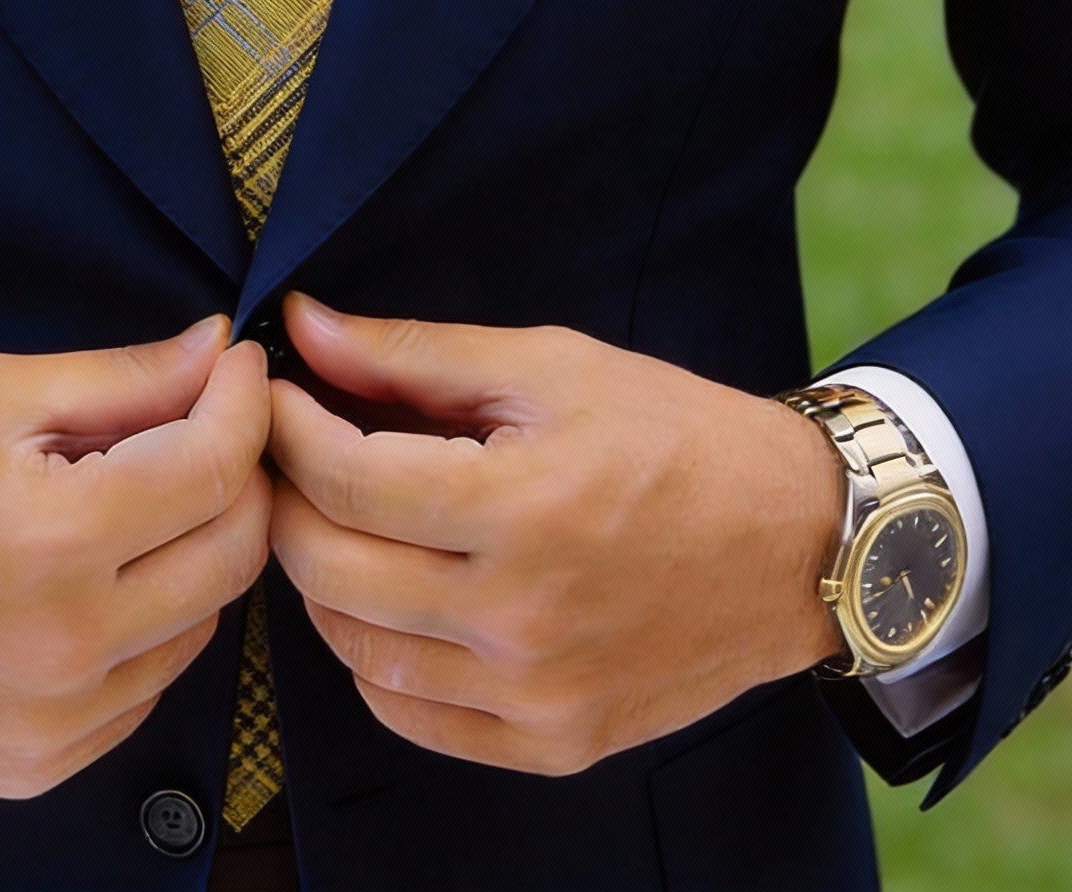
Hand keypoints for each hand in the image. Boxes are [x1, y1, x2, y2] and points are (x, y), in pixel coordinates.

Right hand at [0, 317, 270, 796]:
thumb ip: (118, 379)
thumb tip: (214, 352)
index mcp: (53, 538)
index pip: (215, 469)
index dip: (244, 404)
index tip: (237, 369)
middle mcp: (67, 644)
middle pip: (233, 555)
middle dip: (240, 476)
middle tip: (208, 427)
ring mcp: (54, 721)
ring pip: (200, 626)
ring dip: (194, 553)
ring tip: (136, 501)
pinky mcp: (36, 766)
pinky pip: (144, 688)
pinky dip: (147, 627)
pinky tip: (95, 578)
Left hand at [267, 295, 840, 775]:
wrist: (797, 543)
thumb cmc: (677, 436)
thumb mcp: (551, 366)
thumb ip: (415, 354)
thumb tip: (305, 328)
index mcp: (522, 508)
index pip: (345, 478)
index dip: (287, 427)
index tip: (274, 393)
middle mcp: (522, 617)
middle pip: (330, 568)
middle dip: (286, 497)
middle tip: (288, 452)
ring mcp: (536, 694)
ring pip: (355, 651)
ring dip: (321, 578)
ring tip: (337, 518)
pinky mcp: (553, 744)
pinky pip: (411, 716)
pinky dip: (374, 659)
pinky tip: (388, 598)